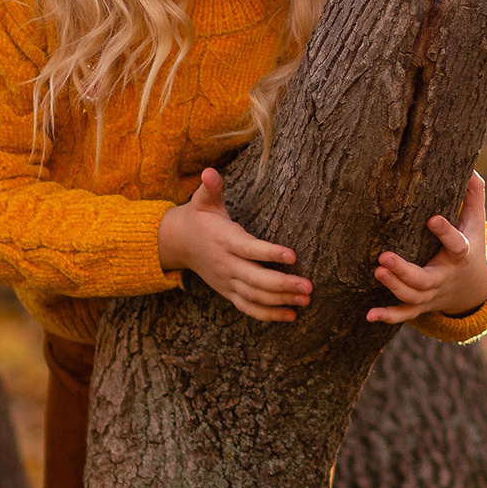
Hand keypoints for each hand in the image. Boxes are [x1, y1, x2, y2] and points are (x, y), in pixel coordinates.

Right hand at [157, 167, 311, 321]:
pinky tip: (290, 316)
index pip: (249, 249)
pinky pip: (248, 307)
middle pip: (255, 279)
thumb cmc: (198, 218)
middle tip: (308, 287)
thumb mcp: (203, 200)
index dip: (270, 253)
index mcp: (224, 240)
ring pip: (254, 296)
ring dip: (281, 301)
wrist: (178, 243)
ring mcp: (227, 281)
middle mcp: (226, 264)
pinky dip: (268, 315)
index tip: (293, 255)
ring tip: (305, 301)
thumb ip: (210, 187)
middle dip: (283, 285)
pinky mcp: (228, 292)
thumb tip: (209, 171)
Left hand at [370, 172, 486, 324]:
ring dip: (394, 287)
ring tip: (377, 270)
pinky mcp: (421, 305)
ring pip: (413, 296)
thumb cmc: (470, 244)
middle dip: (405, 270)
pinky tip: (369, 315)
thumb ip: (473, 195)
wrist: (474, 289)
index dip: (445, 232)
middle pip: (426, 279)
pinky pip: (405, 314)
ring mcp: (432, 294)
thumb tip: (470, 167)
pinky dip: (388, 316)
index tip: (432, 218)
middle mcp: (445, 277)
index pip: (456, 244)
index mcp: (461, 254)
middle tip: (384, 257)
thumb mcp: (476, 221)